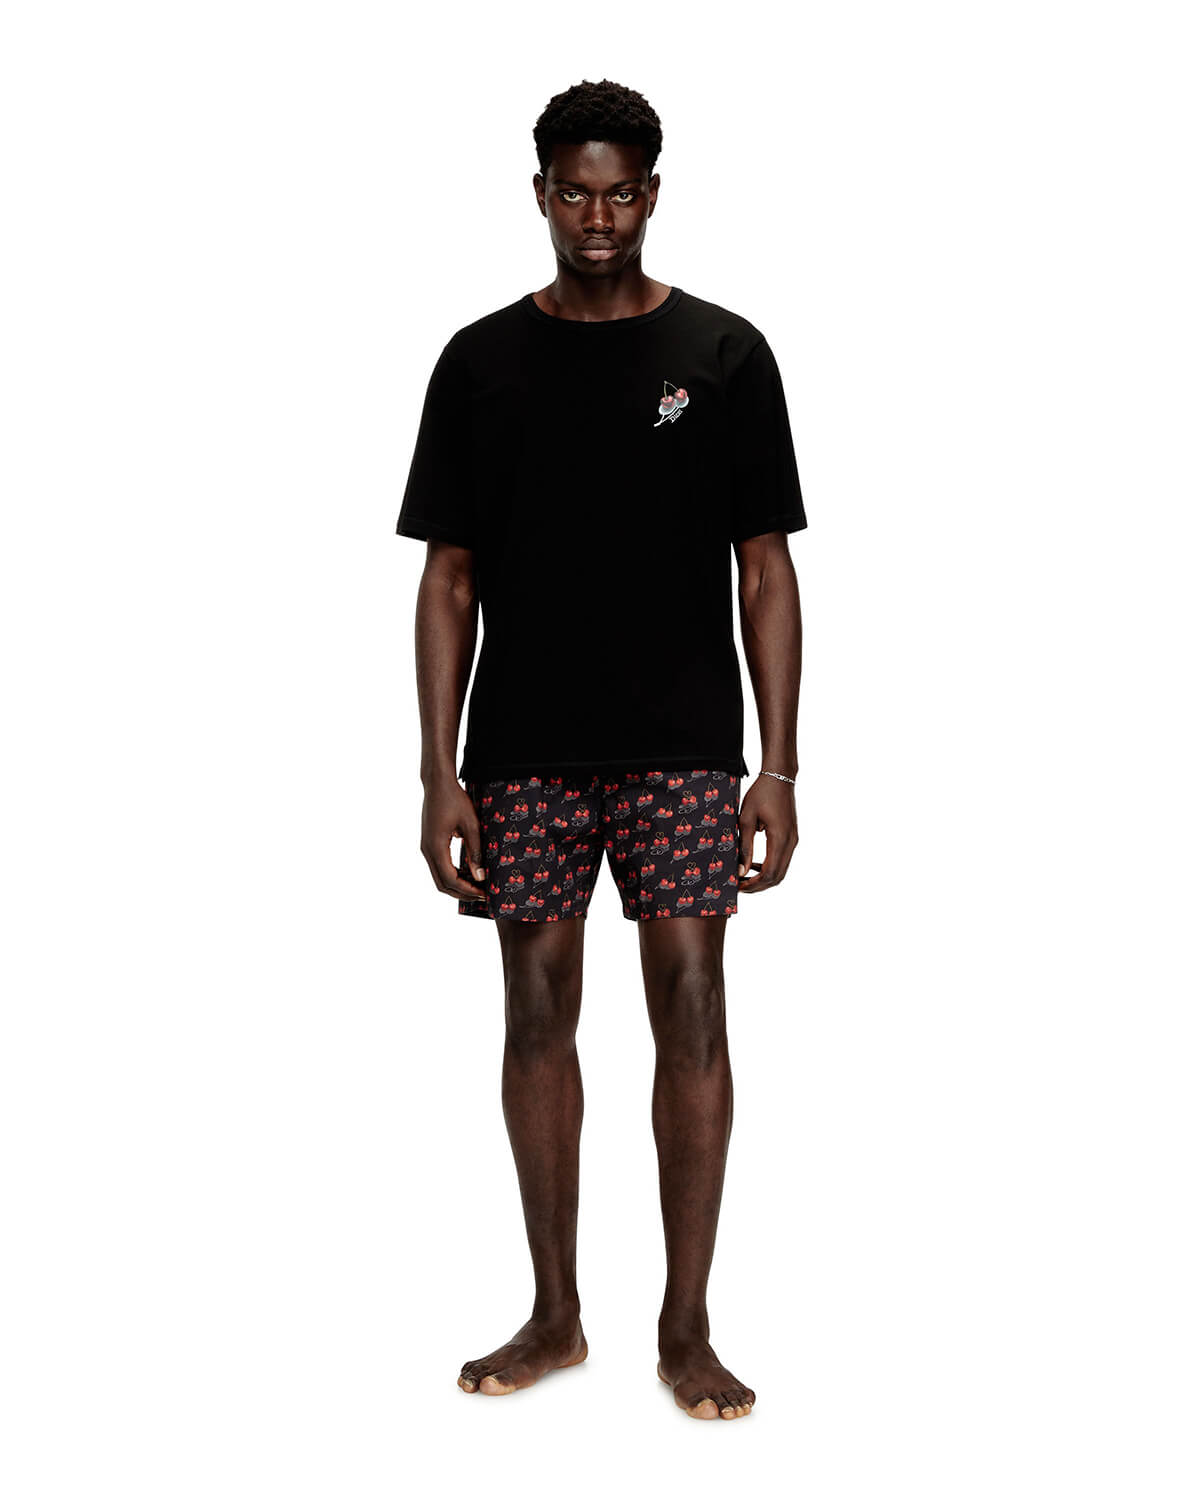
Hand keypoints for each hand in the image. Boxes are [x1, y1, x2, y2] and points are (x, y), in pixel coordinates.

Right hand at [420, 777, 488, 901]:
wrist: (437, 783)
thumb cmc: (455, 799)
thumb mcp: (471, 824)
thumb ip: (476, 851)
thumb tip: (480, 876)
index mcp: (436, 847)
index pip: (450, 879)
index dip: (468, 890)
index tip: (484, 893)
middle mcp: (427, 851)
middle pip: (442, 883)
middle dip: (462, 893)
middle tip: (482, 895)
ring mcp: (426, 848)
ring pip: (439, 877)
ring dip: (457, 885)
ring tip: (477, 886)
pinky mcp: (429, 844)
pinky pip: (439, 867)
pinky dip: (452, 875)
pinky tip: (468, 873)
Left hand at [736, 774, 797, 893]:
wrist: (779, 777)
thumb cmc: (761, 794)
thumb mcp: (746, 819)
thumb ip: (744, 846)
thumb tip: (741, 869)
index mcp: (779, 838)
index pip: (769, 873)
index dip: (754, 884)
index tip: (738, 885)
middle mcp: (790, 842)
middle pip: (777, 877)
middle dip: (758, 886)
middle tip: (739, 886)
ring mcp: (793, 840)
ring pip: (781, 871)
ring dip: (764, 878)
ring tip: (744, 877)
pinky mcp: (792, 837)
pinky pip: (783, 860)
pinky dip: (770, 868)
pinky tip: (754, 864)